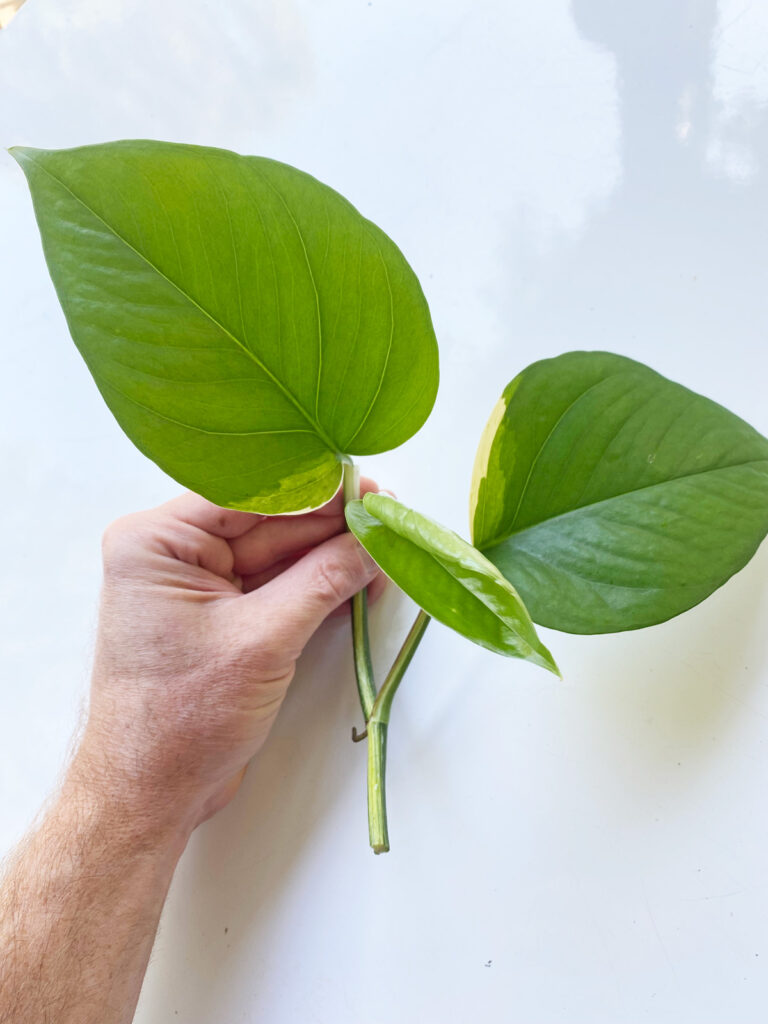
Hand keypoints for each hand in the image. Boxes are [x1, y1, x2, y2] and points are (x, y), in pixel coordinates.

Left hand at [74, 481, 383, 836]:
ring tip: (384, 544)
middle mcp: (174, 555)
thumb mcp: (262, 640)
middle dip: (328, 524)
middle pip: (266, 522)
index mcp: (158, 542)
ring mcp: (199, 589)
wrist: (152, 794)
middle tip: (385, 514)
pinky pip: (276, 588)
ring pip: (277, 556)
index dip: (310, 489)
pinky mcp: (222, 620)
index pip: (246, 495)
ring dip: (330, 556)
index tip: (362, 484)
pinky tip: (360, 577)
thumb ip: (323, 580)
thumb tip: (372, 536)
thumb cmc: (182, 717)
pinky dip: (318, 586)